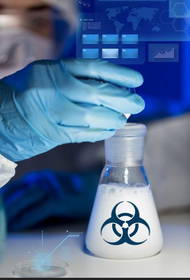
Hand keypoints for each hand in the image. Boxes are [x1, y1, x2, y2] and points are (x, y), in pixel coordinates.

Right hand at [0, 59, 143, 161]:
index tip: (137, 80)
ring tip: (123, 118)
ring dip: (113, 119)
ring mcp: (54, 113)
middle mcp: (54, 90)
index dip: (119, 74)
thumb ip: (74, 76)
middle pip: (98, 93)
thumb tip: (109, 84)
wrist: (3, 117)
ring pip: (93, 116)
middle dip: (123, 99)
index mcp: (54, 70)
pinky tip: (110, 130)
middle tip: (138, 103)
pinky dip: (100, 133)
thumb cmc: (27, 91)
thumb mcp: (47, 73)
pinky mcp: (54, 134)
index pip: (94, 68)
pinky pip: (83, 134)